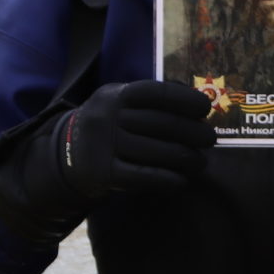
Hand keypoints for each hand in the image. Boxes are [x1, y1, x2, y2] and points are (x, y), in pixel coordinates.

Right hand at [0, 79, 215, 237]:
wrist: (63, 155)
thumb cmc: (107, 126)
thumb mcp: (119, 103)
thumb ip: (151, 100)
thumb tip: (198, 99)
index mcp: (115, 95)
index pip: (154, 92)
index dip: (183, 99)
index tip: (205, 108)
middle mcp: (107, 117)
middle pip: (161, 124)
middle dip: (193, 133)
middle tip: (210, 139)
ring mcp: (103, 145)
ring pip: (156, 152)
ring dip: (186, 159)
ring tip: (200, 162)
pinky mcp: (102, 173)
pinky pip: (143, 177)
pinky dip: (168, 180)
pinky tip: (182, 180)